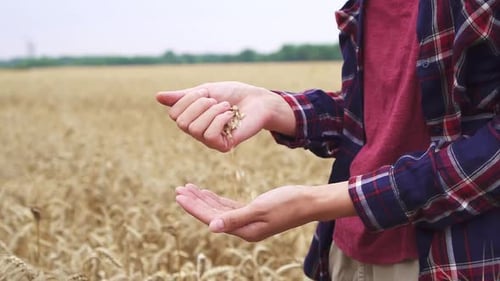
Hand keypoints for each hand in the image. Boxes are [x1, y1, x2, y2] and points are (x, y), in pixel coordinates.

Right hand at [156, 81, 294, 151]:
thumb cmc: (233, 94)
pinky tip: (231, 115)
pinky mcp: (223, 146)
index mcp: (192, 118)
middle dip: (199, 105)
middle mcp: (197, 132)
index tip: (205, 93)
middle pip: (182, 123)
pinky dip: (220, 119)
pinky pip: (210, 135)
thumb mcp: (205, 91)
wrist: (258, 100)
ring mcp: (210, 141)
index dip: (188, 100)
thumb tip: (157, 97)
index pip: (174, 114)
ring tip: (226, 107)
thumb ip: (183, 96)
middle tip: (216, 101)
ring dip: (212, 111)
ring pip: (195, 129)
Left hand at [175, 182, 354, 241]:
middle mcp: (244, 228)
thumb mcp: (261, 209)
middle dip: (195, 202)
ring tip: (188, 189)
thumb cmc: (288, 204)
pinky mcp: (253, 212)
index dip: (194, 207)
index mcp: (244, 230)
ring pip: (219, 210)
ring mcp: (248, 221)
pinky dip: (217, 199)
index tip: (180, 195)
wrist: (309, 202)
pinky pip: (229, 207)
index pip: (212, 218)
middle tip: (179, 189)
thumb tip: (211, 227)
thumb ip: (235, 217)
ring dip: (204, 199)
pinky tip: (207, 193)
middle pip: (212, 214)